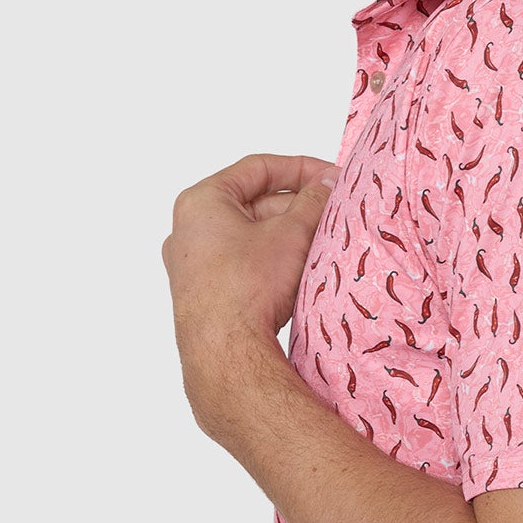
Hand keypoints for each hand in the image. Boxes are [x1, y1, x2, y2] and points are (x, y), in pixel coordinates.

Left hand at [161, 151, 337, 427]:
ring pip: (250, 238)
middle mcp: (189, 231)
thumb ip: (313, 201)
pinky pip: (244, 267)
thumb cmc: (247, 287)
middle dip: (297, 206)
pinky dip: (272, 262)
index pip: (257, 169)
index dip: (300, 168)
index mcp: (201, 202)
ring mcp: (194, 267)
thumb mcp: (291, 234)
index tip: (330, 176)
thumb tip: (328, 184)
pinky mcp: (206, 297)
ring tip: (323, 241)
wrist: (226, 354)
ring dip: (288, 236)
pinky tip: (301, 272)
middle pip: (254, 204)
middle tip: (333, 211)